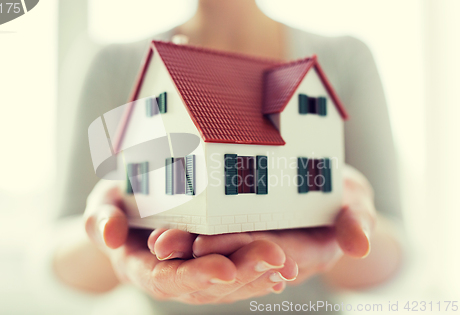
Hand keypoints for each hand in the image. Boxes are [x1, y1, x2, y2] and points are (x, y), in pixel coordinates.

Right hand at [84, 180, 297, 303]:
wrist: (127, 212)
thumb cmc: (115, 205)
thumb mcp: (101, 206)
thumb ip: (100, 220)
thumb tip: (111, 235)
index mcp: (142, 268)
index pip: (168, 278)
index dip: (196, 275)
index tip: (225, 268)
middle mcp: (172, 276)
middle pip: (207, 284)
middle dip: (242, 273)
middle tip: (274, 258)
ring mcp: (194, 272)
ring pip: (228, 283)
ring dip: (259, 275)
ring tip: (286, 264)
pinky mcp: (212, 263)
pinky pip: (237, 273)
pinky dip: (260, 272)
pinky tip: (285, 268)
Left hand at [149, 165, 375, 284]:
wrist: (328, 187)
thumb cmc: (343, 193)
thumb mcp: (356, 201)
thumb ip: (357, 220)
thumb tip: (360, 246)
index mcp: (304, 254)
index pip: (266, 255)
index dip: (236, 250)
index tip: (204, 243)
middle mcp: (275, 257)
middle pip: (234, 258)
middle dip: (198, 253)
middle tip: (164, 243)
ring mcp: (256, 246)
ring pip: (218, 252)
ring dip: (185, 247)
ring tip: (157, 239)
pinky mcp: (241, 232)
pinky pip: (214, 235)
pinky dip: (190, 232)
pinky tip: (163, 226)